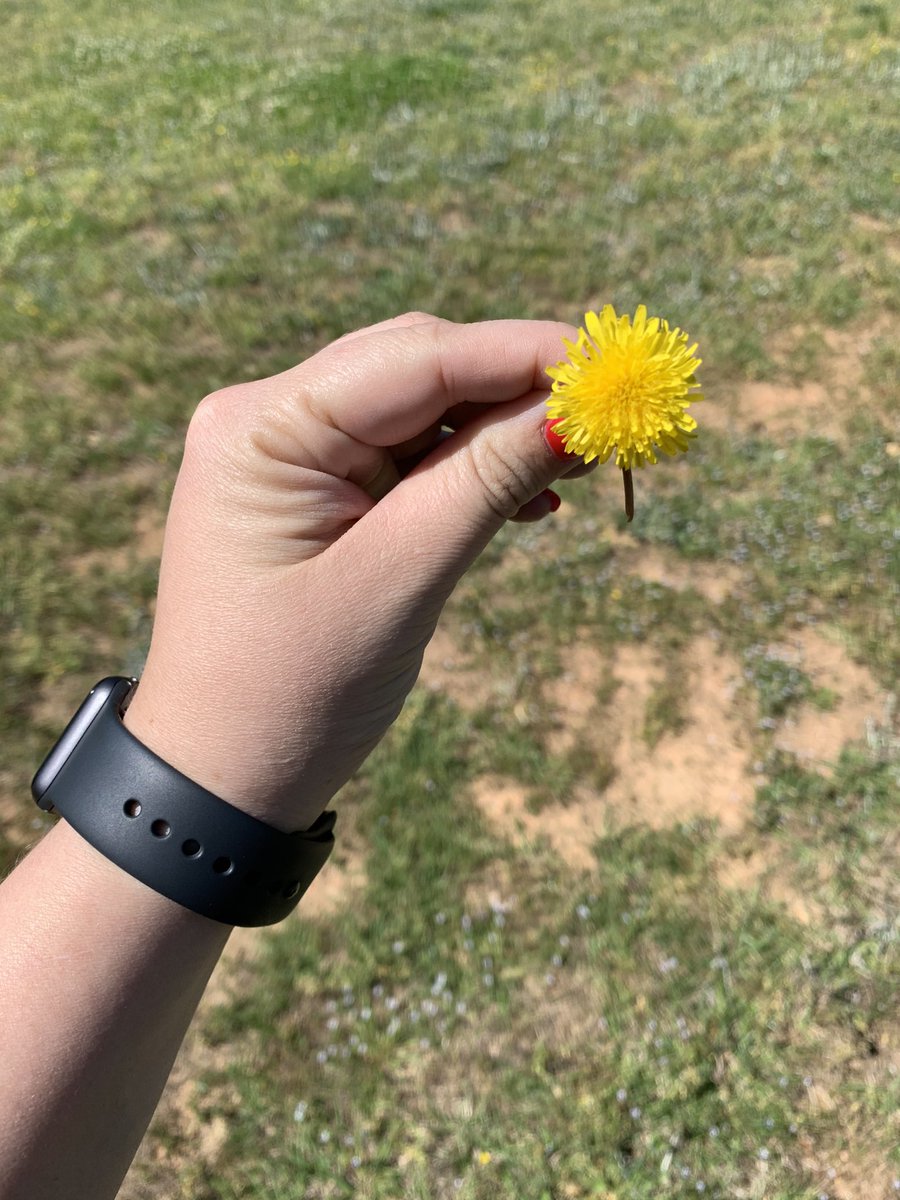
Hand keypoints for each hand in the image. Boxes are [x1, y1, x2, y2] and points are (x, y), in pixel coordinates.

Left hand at [124, 312, 587, 829]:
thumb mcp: (398, 581)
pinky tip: (531, 496)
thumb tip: (575, 408)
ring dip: (503, 430)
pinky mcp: (318, 494)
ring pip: (423, 411)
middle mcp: (270, 422)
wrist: (225, 778)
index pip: (414, 357)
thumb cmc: (293, 693)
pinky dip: (473, 470)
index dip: (522, 353)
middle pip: (419, 370)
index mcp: (262, 429)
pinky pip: (410, 458)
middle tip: (611, 414)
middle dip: (518, 387)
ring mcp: (291, 456)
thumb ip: (484, 483)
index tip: (616, 363)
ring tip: (580, 458)